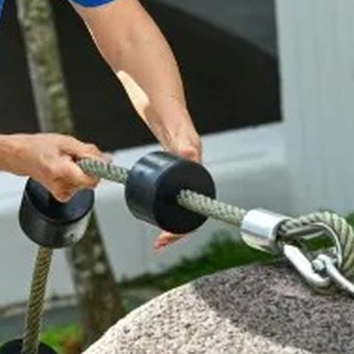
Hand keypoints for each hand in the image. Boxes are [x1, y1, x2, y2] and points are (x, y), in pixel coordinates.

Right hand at [5, 133, 103, 200]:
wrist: (18, 156)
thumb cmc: (36, 147)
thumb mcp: (65, 142)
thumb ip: (89, 152)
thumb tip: (107, 160)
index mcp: (62, 172)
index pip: (93, 180)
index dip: (97, 167)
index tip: (93, 159)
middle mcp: (61, 187)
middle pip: (90, 180)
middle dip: (87, 166)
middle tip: (72, 155)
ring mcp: (61, 193)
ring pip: (85, 182)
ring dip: (80, 169)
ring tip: (65, 160)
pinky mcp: (62, 194)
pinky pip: (78, 185)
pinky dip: (75, 175)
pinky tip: (63, 168)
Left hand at [152, 121, 203, 250]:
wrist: (164, 108)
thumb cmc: (175, 118)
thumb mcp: (178, 132)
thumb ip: (184, 143)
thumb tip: (188, 155)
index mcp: (198, 172)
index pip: (197, 208)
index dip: (186, 226)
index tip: (170, 237)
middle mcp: (191, 177)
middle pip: (188, 214)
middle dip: (176, 232)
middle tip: (160, 244)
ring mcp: (181, 177)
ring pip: (179, 208)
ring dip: (170, 226)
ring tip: (159, 241)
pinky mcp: (171, 174)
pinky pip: (170, 198)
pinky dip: (164, 212)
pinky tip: (155, 218)